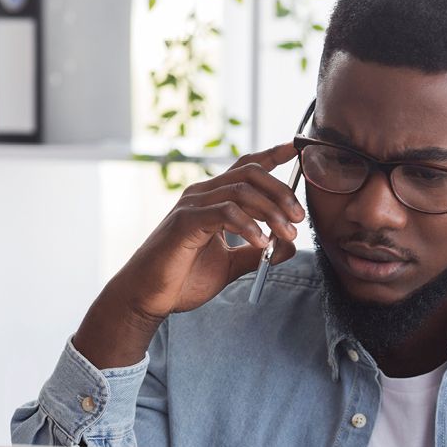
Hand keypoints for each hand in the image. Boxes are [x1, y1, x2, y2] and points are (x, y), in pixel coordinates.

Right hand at [73, 142, 304, 367]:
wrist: (148, 297)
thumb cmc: (182, 279)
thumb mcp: (230, 264)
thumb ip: (256, 252)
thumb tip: (287, 245)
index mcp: (212, 198)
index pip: (245, 167)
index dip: (272, 154)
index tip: (297, 149)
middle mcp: (201, 193)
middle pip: (250, 173)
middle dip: (281, 191)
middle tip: (298, 218)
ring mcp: (192, 205)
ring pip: (241, 190)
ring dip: (271, 211)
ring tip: (285, 235)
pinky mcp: (185, 222)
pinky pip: (225, 212)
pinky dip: (249, 226)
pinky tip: (260, 243)